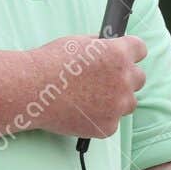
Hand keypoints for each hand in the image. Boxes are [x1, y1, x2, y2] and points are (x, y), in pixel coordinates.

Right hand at [24, 34, 147, 139]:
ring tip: (90, 98)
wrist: (30, 90)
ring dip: (116, 100)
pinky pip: (111, 121)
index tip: (123, 56)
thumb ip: (100, 46)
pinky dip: (100, 118)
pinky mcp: (107, 126)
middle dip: (124, 78)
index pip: (140, 49)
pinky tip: (80, 112)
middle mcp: (123, 79)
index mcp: (118, 53)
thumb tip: (108, 47)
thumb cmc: (49, 63)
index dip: (130, 52)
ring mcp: (117, 105)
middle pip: (139, 78)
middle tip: (103, 80)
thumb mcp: (77, 42)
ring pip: (128, 103)